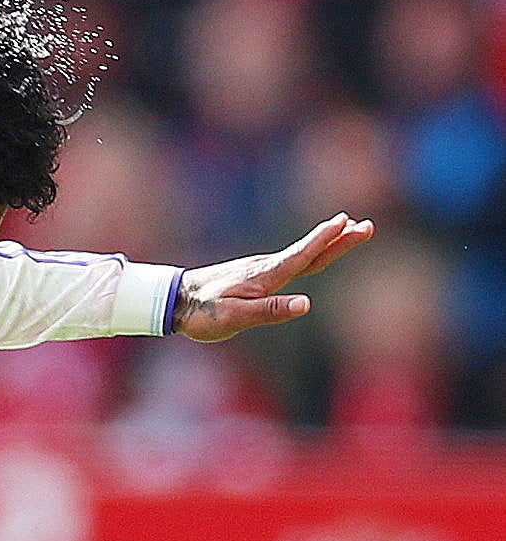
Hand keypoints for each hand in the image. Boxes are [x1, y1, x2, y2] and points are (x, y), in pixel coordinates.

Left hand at [174, 213, 374, 341]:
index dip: (325, 241)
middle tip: (367, 225)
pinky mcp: (255, 275)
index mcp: (265, 276)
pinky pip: (291, 261)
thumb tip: (306, 304)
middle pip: (309, 252)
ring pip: (302, 255)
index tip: (347, 223)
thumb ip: (270, 310)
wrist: (174, 300)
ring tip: (350, 230)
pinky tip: (314, 252)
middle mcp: (266, 268)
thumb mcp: (235, 317)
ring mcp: (261, 269)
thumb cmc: (202, 312)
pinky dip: (310, 252)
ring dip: (328, 243)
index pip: (302, 256)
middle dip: (339, 239)